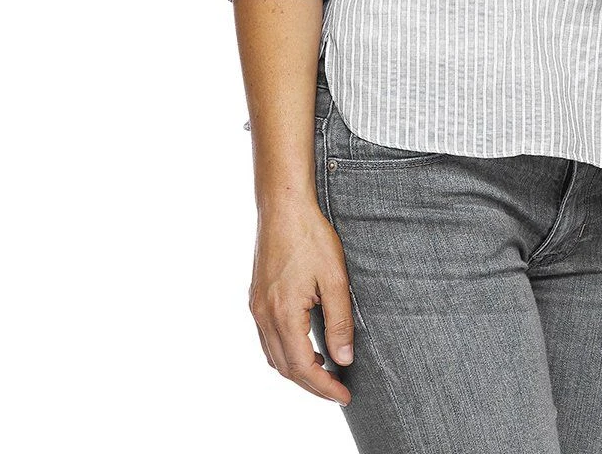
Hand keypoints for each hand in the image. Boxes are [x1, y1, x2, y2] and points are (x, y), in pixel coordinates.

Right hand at [248, 203, 353, 405]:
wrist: (284, 206)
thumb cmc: (311, 236)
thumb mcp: (335, 278)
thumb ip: (340, 322)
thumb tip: (344, 358)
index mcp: (283, 312)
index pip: (302, 367)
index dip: (324, 387)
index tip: (344, 395)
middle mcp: (263, 315)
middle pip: (285, 368)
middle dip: (312, 384)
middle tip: (338, 390)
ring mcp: (256, 307)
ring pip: (273, 356)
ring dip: (297, 371)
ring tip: (325, 374)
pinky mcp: (256, 298)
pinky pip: (268, 339)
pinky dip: (286, 352)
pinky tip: (304, 349)